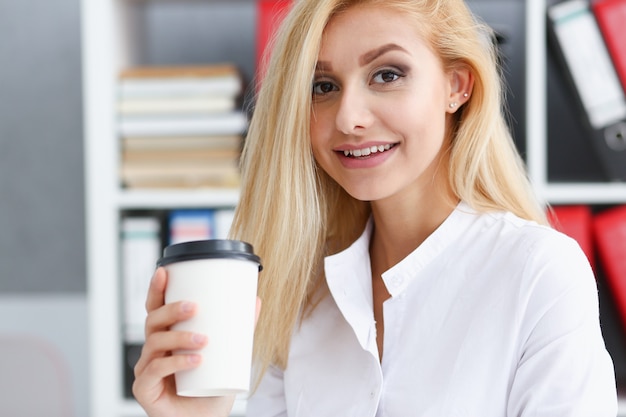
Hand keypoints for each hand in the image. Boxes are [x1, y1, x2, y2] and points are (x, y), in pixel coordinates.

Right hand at [132, 267, 261, 416]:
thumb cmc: (212, 388)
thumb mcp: (229, 354)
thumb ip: (241, 329)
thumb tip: (256, 300)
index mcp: (168, 337)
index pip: (156, 308)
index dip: (156, 289)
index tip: (164, 271)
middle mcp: (153, 350)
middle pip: (152, 320)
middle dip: (171, 310)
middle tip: (195, 307)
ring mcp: (146, 369)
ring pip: (154, 343)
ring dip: (179, 337)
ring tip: (203, 340)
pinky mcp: (144, 389)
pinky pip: (154, 370)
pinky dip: (175, 363)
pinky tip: (195, 361)